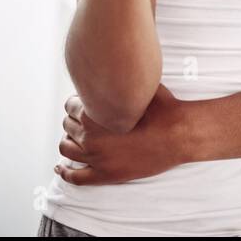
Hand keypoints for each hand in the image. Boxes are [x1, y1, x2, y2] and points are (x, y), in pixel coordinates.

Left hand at [54, 84, 191, 184]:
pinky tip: (61, 169)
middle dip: (74, 122)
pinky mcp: (106, 175)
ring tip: (76, 139)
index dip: (77, 104)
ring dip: (69, 142)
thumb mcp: (139, 85)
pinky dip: (65, 172)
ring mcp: (97, 158)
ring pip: (66, 150)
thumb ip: (122, 78)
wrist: (179, 134)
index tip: (84, 104)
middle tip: (85, 121)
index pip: (70, 106)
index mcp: (93, 113)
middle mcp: (89, 136)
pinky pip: (76, 177)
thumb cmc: (162, 108)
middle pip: (67, 126)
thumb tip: (115, 63)